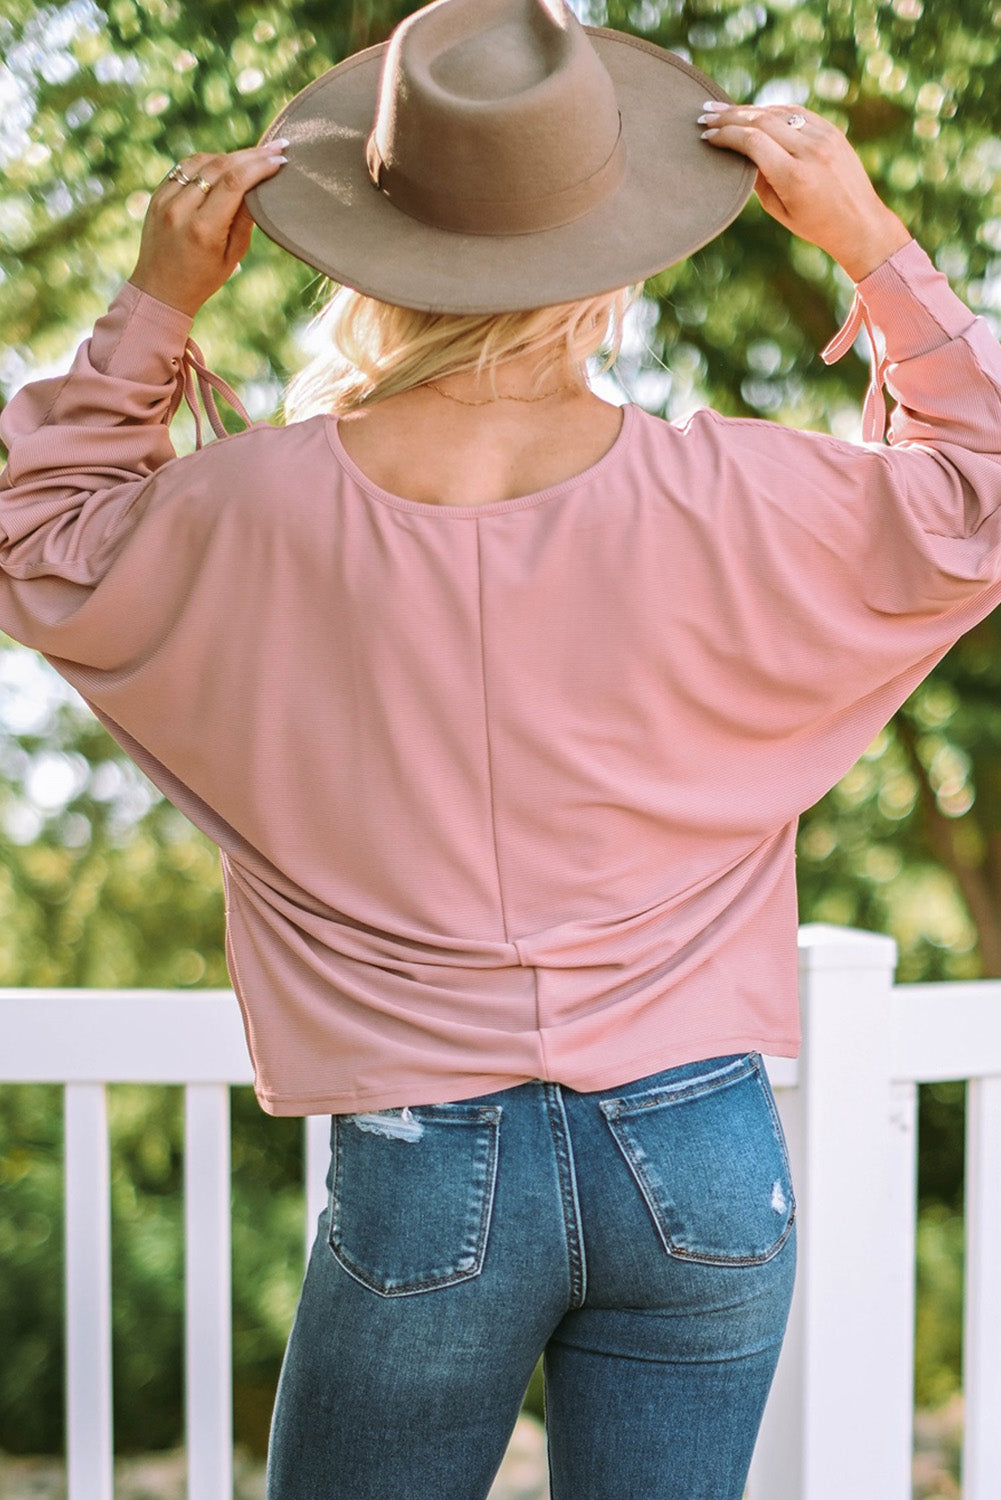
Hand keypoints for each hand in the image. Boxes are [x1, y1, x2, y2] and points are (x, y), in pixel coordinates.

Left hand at [128, 143, 288, 316]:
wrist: (160, 290)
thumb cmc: (203, 279)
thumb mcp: (233, 255)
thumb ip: (244, 219)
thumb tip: (259, 184)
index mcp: (203, 229)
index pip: (234, 183)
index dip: (259, 166)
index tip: (279, 160)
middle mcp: (181, 210)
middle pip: (219, 166)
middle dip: (251, 155)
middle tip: (275, 148)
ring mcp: (165, 200)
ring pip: (202, 161)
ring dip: (230, 155)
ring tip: (253, 155)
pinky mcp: (157, 195)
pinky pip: (185, 167)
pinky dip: (208, 161)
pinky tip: (225, 162)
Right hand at [699, 103, 911, 280]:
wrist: (860, 223)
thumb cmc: (815, 225)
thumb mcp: (780, 211)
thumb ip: (758, 180)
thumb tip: (740, 153)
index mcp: (794, 176)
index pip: (752, 141)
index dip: (726, 135)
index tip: (707, 136)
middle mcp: (810, 151)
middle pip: (761, 121)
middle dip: (730, 116)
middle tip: (706, 115)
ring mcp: (824, 137)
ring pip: (778, 112)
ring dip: (748, 109)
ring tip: (724, 110)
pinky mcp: (832, 131)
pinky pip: (796, 113)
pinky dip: (772, 110)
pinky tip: (755, 112)